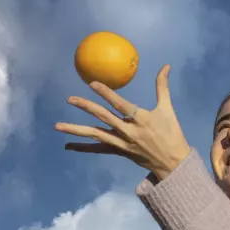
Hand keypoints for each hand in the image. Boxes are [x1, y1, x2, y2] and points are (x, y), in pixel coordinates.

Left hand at [55, 64, 190, 177]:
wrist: (172, 163)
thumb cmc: (172, 133)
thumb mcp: (168, 108)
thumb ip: (162, 86)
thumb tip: (166, 65)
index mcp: (141, 119)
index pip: (120, 104)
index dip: (107, 94)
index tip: (92, 84)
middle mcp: (129, 132)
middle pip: (103, 118)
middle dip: (86, 107)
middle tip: (70, 99)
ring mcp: (122, 143)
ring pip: (96, 135)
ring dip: (76, 130)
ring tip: (57, 126)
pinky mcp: (119, 151)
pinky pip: (98, 149)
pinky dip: (83, 147)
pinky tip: (68, 145)